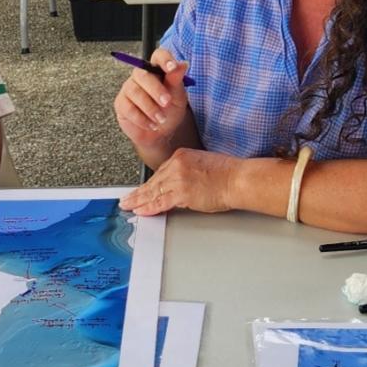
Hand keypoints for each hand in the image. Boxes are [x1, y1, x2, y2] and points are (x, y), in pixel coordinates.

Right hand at [113, 55, 190, 150]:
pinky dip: (142, 118)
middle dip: (156, 90)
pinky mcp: (121, 103)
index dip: (164, 59)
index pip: (158, 56)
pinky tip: (151, 124)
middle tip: (166, 103)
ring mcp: (129, 88)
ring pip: (135, 92)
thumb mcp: (178, 97)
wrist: (160, 133)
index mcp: (157, 69)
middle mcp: (141, 76)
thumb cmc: (169, 111)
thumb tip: (183, 64)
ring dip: (150, 108)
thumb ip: (176, 81)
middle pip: (143, 75)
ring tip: (161, 119)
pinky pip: (128, 108)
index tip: (172, 67)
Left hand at [119, 147, 238, 215]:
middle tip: (127, 200)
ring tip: (128, 206)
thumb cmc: (229, 173)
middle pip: (153, 182)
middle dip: (139, 193)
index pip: (160, 172)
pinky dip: (149, 207)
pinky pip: (160, 201)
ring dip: (138, 201)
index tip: (141, 189)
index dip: (149, 184)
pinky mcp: (182, 192)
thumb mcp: (203, 165)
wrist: (239, 179)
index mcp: (182, 156)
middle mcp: (177, 164)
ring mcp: (178, 178)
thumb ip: (188, 172)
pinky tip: (141, 210)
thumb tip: (180, 185)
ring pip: (153, 192)